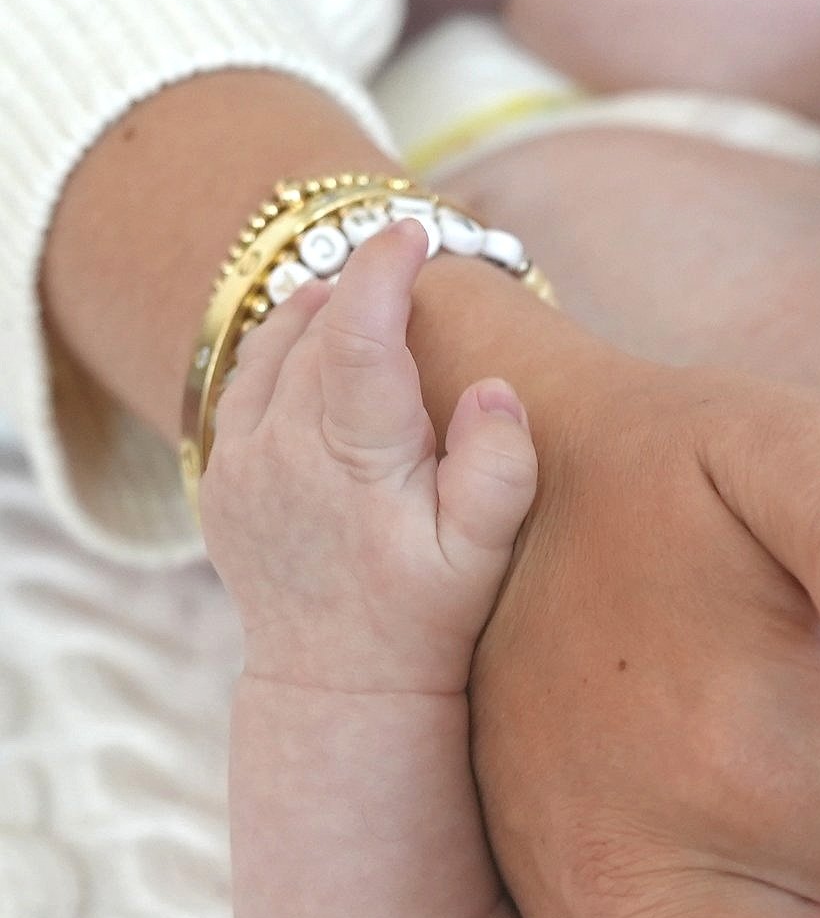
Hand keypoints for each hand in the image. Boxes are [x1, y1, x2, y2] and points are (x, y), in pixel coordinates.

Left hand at [199, 220, 536, 695]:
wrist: (339, 685)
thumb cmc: (427, 616)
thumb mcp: (483, 555)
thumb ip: (499, 469)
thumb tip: (494, 385)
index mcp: (351, 461)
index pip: (356, 333)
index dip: (383, 271)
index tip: (416, 231)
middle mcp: (282, 453)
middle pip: (312, 331)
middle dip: (357, 282)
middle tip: (406, 251)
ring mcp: (241, 465)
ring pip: (268, 352)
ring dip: (313, 309)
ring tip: (358, 286)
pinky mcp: (222, 480)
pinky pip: (241, 388)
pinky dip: (276, 350)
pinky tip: (310, 343)